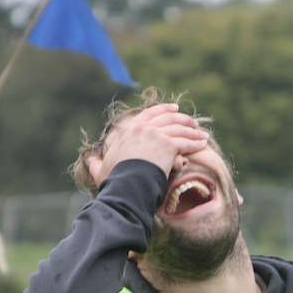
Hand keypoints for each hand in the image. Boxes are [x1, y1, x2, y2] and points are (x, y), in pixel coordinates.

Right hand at [94, 103, 210, 184]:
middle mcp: (143, 128)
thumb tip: (89, 161)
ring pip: (180, 129)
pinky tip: (203, 145)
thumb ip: (95, 163)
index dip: (164, 109)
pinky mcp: (169, 145)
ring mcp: (157, 135)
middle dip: (183, 119)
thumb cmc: (114, 179)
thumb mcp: (101, 168)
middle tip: (193, 123)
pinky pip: (187, 142)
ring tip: (202, 136)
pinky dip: (196, 143)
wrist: (127, 184)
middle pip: (169, 118)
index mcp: (128, 130)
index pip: (149, 113)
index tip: (175, 109)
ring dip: (193, 132)